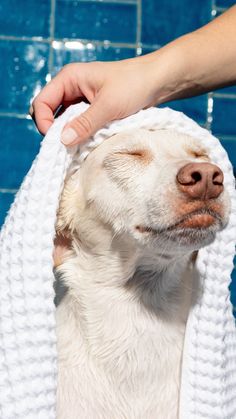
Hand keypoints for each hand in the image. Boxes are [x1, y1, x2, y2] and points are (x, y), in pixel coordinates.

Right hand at [31, 57, 158, 145]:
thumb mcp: (109, 106)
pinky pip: (77, 125)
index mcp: (69, 78)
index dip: (44, 123)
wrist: (158, 81)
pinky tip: (90, 142)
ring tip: (81, 145)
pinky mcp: (91, 110)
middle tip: (69, 146)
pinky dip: (80, 135)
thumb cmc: (134, 85)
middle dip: (55, 131)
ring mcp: (80, 99)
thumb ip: (85, 123)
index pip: (41, 103)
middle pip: (49, 114)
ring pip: (64, 122)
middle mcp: (71, 88)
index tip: (58, 141)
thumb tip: (63, 141)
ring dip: (69, 134)